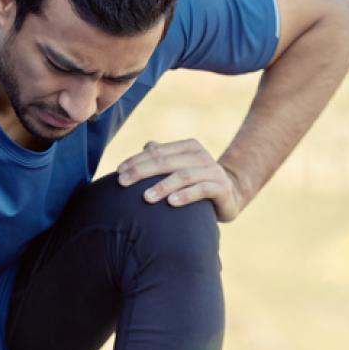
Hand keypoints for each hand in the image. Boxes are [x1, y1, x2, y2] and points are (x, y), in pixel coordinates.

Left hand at [117, 139, 242, 222]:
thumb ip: (164, 157)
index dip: (136, 161)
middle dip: (142, 171)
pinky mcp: (221, 187)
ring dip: (163, 186)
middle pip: (166, 161)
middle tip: (123, 183)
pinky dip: (186, 195)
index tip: (118, 173)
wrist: (230, 195)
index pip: (157, 152)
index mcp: (188, 147)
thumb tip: (146, 146)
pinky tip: (172, 203)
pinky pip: (202, 190)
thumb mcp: (180, 169)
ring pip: (183, 175)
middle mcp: (200, 155)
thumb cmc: (197, 183)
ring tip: (146, 198)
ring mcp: (212, 171)